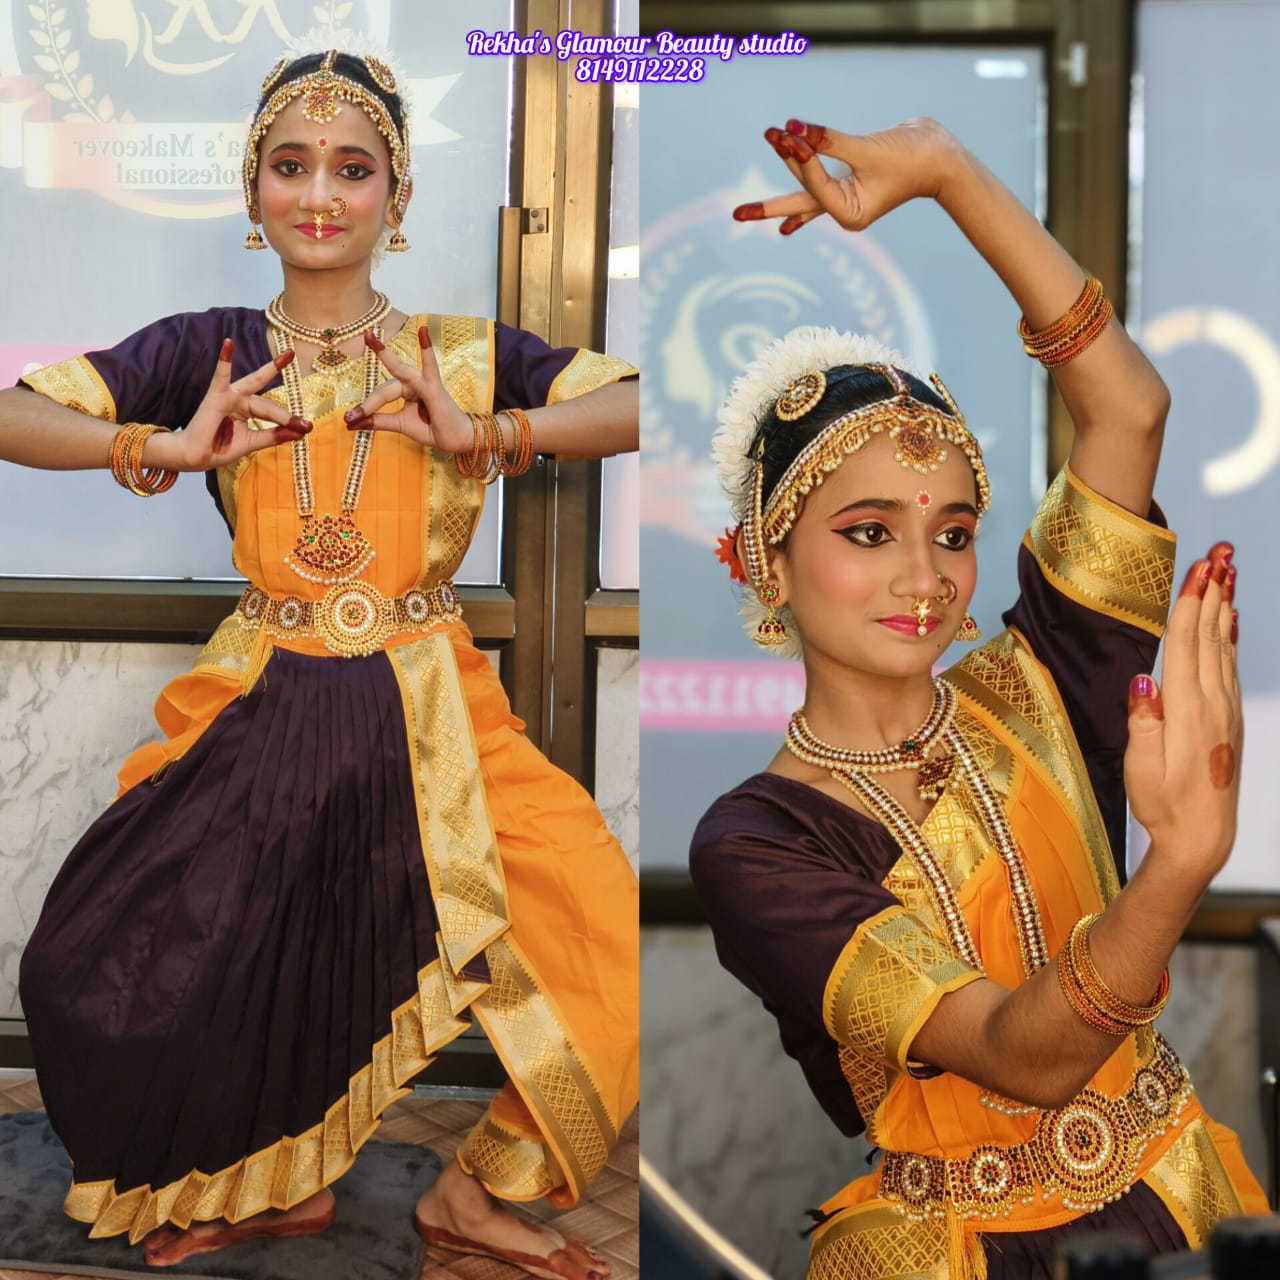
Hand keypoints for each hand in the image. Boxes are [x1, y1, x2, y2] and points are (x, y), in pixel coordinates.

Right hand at [150, 339, 310, 470]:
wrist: (195, 458)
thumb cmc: (219, 449)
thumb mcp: (252, 442)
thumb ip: (274, 436)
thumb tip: (301, 431)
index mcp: (248, 411)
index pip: (273, 413)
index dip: (290, 422)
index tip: (306, 428)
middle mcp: (241, 401)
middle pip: (267, 401)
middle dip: (285, 405)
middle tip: (295, 367)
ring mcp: (229, 397)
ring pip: (255, 387)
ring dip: (270, 370)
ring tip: (287, 355)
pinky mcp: (215, 396)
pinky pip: (220, 376)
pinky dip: (224, 360)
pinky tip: (228, 343)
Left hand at [342, 327, 473, 453]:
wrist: (455, 441)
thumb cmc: (432, 429)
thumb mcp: (399, 425)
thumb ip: (378, 421)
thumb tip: (352, 423)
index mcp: (404, 391)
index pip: (380, 394)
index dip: (365, 408)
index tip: (349, 421)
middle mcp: (412, 383)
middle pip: (385, 389)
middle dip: (369, 402)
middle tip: (350, 416)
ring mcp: (423, 382)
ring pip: (397, 375)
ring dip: (385, 356)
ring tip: (370, 339)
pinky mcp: (435, 386)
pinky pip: (429, 366)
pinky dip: (426, 349)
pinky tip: (423, 331)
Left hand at [732, 116, 963, 235]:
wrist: (940, 155)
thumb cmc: (910, 156)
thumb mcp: (867, 149)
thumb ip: (829, 141)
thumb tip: (793, 130)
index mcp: (849, 213)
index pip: (815, 186)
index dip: (802, 160)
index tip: (791, 134)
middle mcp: (843, 209)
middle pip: (798, 202)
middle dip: (768, 202)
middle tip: (735, 214)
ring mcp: (843, 196)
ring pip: (805, 189)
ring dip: (788, 167)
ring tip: (754, 183)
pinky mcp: (846, 181)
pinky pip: (817, 191)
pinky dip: (801, 203)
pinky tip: (784, 228)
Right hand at [1124, 542, 1240, 879]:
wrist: (1202, 838)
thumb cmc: (1163, 804)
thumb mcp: (1141, 770)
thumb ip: (1143, 724)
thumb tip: (1142, 680)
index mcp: (1189, 711)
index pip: (1188, 645)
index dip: (1192, 603)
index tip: (1199, 567)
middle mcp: (1214, 704)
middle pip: (1211, 636)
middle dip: (1213, 591)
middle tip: (1220, 552)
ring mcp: (1226, 711)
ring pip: (1223, 646)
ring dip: (1224, 606)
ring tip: (1227, 572)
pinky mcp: (1230, 720)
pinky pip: (1229, 666)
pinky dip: (1229, 636)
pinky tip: (1229, 620)